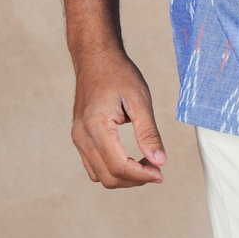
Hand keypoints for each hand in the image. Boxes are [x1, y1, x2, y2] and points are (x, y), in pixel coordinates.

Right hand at [71, 49, 166, 187]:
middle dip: (134, 179)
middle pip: (108, 176)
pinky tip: (130, 159)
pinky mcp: (79, 137)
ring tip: (146, 165)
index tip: (161, 173)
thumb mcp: (140, 99)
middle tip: (157, 170)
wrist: (96, 57)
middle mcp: (82, 136)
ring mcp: (78, 138)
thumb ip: (148, 132)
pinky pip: (93, 165)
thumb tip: (160, 161)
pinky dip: (112, 169)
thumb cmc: (118, 73)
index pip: (118, 166)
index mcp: (96, 126)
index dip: (141, 175)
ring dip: (123, 177)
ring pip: (99, 175)